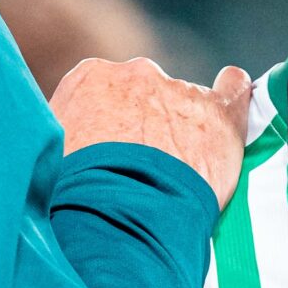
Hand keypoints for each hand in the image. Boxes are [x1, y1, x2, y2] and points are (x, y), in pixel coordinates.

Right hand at [50, 59, 253, 206]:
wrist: (116, 213)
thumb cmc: (72, 192)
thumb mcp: (51, 154)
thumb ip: (66, 136)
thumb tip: (68, 149)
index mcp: (91, 78)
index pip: (104, 93)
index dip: (109, 125)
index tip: (111, 153)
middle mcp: (136, 74)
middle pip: (145, 96)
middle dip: (145, 125)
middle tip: (143, 171)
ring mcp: (179, 90)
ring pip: (186, 103)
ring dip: (184, 128)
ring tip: (180, 172)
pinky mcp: (218, 114)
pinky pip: (235, 90)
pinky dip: (236, 93)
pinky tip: (236, 95)